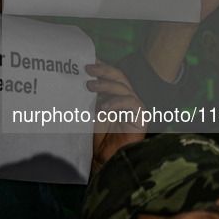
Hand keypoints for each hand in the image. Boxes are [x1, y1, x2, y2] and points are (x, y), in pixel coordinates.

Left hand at [86, 61, 146, 175]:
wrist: (103, 159)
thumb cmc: (96, 136)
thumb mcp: (89, 110)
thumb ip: (88, 94)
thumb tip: (78, 75)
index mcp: (114, 94)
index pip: (110, 75)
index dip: (100, 66)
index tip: (85, 59)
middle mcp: (126, 98)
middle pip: (119, 77)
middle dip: (103, 70)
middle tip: (87, 69)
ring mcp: (135, 107)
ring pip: (124, 88)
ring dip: (106, 85)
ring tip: (90, 86)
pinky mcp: (141, 118)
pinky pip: (131, 103)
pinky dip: (116, 102)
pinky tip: (104, 107)